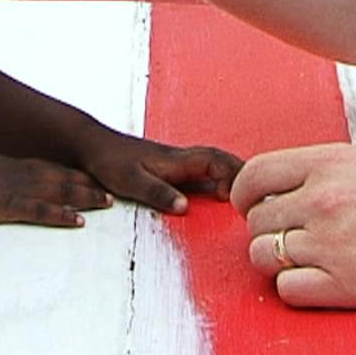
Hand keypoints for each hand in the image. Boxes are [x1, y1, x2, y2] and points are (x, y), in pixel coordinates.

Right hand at [0, 151, 114, 227]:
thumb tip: (2, 180)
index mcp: (19, 166)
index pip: (56, 169)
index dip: (77, 174)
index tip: (95, 178)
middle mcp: (27, 175)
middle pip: (66, 179)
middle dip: (91, 185)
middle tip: (111, 192)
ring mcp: (22, 190)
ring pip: (62, 192)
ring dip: (86, 197)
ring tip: (106, 203)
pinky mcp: (14, 206)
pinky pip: (44, 212)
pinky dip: (63, 215)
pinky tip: (78, 221)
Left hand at [77, 132, 240, 213]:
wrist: (92, 147)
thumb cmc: (110, 162)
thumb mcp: (131, 181)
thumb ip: (157, 193)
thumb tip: (184, 207)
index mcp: (177, 159)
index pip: (216, 162)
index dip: (234, 176)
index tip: (239, 198)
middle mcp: (182, 159)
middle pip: (222, 161)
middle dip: (244, 174)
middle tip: (262, 195)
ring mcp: (178, 164)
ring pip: (215, 165)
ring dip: (233, 176)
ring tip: (249, 196)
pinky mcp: (171, 170)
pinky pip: (204, 172)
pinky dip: (219, 180)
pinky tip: (221, 195)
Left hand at [234, 143, 355, 311]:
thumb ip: (337, 169)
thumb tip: (306, 181)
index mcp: (333, 164)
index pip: (257, 173)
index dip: (246, 192)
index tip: (251, 203)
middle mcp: (325, 201)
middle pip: (258, 219)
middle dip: (268, 227)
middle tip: (290, 234)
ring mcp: (334, 245)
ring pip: (264, 255)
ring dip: (277, 259)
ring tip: (305, 259)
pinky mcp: (350, 287)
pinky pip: (289, 290)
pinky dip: (296, 288)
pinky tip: (320, 281)